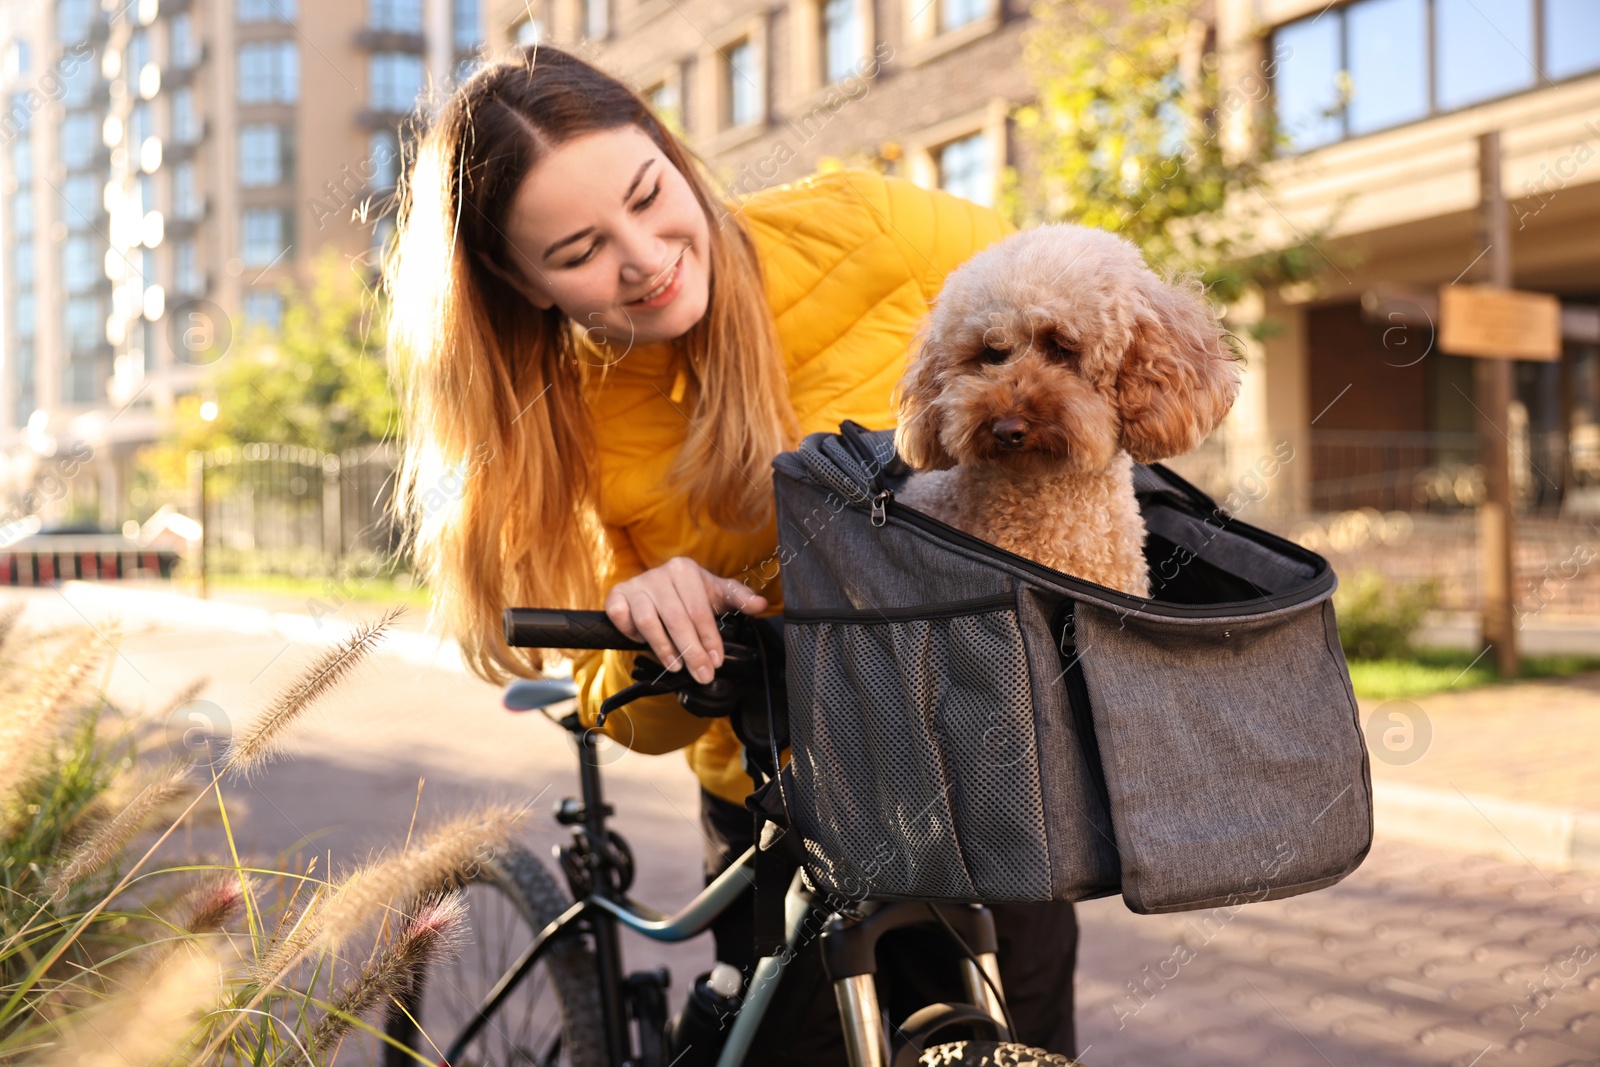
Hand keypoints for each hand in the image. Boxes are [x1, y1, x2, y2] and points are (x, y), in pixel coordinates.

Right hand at [604, 557, 767, 684]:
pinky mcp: (616, 595)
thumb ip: (739, 598)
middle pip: (676, 619)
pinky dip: (631, 633)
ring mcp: (636, 584)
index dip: (709, 639)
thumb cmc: (690, 594)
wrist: (656, 588)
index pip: (699, 610)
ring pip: (648, 620)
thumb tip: (760, 605)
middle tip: (701, 675)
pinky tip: (642, 644)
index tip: (716, 662)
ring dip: (663, 648)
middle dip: (691, 651)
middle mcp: (659, 574)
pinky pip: (621, 618)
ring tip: (676, 666)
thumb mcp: (716, 594)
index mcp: (685, 569)